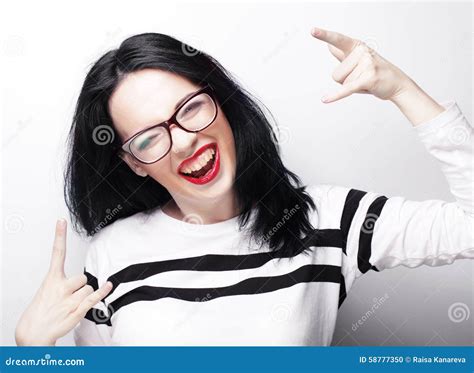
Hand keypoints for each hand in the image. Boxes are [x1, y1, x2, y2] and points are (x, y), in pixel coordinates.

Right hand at [15, 219, 112, 345]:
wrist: (33, 334)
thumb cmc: (40, 312)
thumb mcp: (46, 292)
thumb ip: (61, 283)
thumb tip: (79, 281)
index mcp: (51, 280)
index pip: (57, 253)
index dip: (59, 236)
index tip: (61, 221)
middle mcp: (60, 287)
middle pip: (83, 277)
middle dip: (80, 286)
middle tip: (69, 298)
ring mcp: (69, 299)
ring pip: (88, 288)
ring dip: (84, 296)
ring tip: (71, 306)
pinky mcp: (76, 310)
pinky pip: (94, 297)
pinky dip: (103, 291)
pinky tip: (109, 285)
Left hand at [311, 27, 412, 102]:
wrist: (397, 83)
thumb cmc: (375, 72)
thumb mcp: (358, 60)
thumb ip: (342, 54)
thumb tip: (329, 46)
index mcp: (357, 46)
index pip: (337, 40)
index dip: (324, 35)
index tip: (312, 30)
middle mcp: (362, 52)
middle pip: (336, 75)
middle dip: (346, 81)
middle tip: (362, 77)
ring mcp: (366, 64)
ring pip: (343, 83)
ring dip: (353, 87)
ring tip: (366, 82)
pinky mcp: (368, 79)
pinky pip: (346, 89)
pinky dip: (336, 96)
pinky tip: (325, 100)